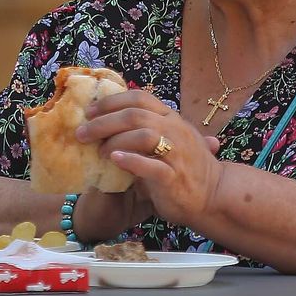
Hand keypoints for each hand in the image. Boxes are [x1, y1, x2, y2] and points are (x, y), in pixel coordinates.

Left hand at [76, 90, 222, 225]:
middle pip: (135, 115)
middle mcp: (176, 130)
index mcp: (172, 118)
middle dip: (103, 122)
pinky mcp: (174, 177)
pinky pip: (151, 166)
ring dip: (115, 140)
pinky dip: (130, 161)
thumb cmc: (186, 168)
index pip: (139, 98)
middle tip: (82, 133)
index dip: (111, 102)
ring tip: (99, 151)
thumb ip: (146, 129)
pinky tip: (115, 160)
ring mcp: (177, 153)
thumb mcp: (170, 141)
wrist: (214, 197)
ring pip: (143, 135)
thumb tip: (110, 118)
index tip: (89, 111)